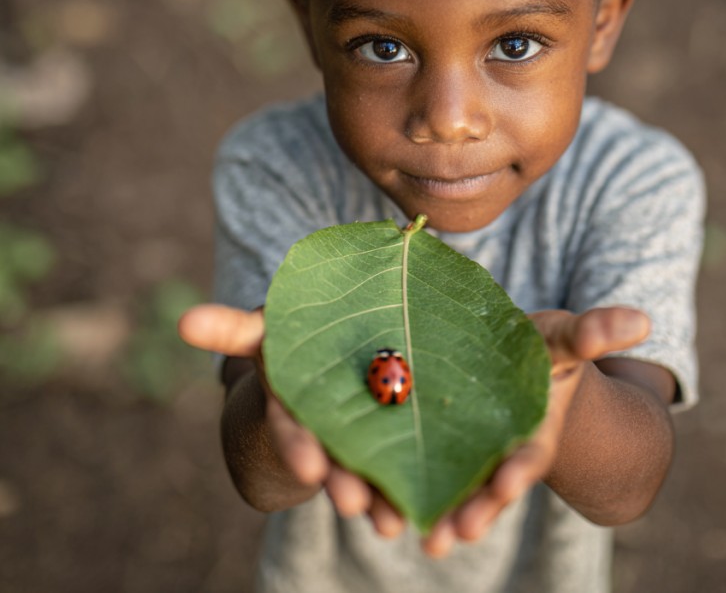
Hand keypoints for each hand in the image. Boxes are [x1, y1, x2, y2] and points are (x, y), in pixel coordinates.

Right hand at [177, 304, 404, 536]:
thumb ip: (232, 328)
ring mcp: (357, 440)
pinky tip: (424, 506)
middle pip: (333, 462)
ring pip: (368, 473)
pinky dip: (410, 484)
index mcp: (293, 408)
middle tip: (352, 502)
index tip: (310, 468)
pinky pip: (402, 463)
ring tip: (391, 521)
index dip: (298, 448)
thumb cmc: (290, 340)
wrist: (327, 354)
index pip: (293, 432)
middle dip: (342, 483)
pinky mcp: (392, 438)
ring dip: (379, 498)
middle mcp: (324, 431)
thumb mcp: (263, 331)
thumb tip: (184, 321)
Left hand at [420, 306, 649, 556]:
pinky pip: (414, 470)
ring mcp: (464, 456)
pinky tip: (379, 509)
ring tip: (428, 539)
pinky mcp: (431, 448)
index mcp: (532, 430)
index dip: (519, 468)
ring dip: (438, 514)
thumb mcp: (563, 338)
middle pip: (487, 488)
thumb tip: (643, 321)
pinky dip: (400, 490)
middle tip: (458, 533)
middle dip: (476, 509)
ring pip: (450, 491)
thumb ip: (592, 332)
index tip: (508, 483)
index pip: (528, 454)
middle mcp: (498, 453)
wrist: (506, 359)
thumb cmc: (539, 349)